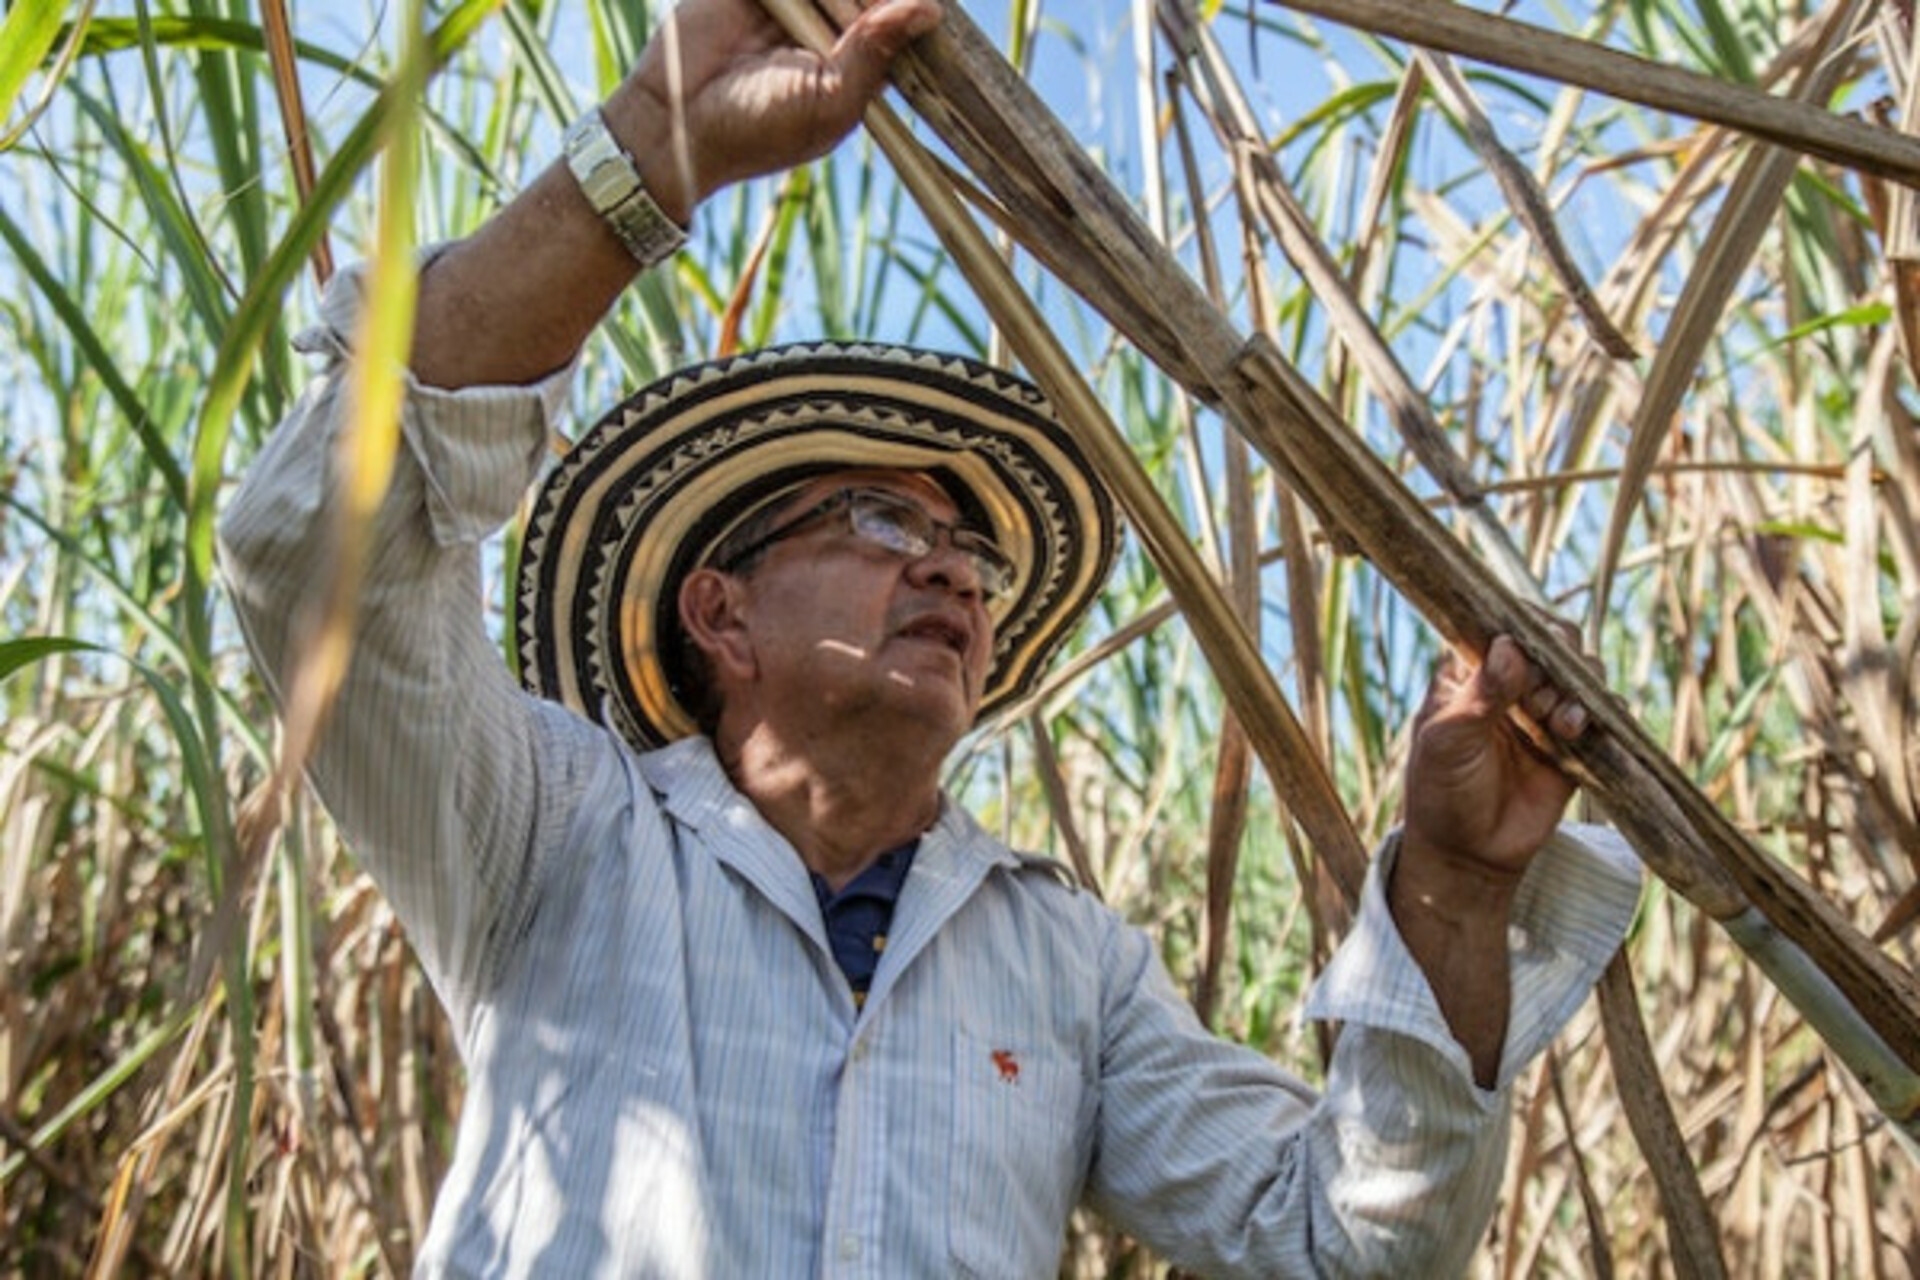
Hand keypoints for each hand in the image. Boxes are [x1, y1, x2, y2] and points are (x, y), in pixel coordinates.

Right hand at [615, 0, 942, 222]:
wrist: (674, 127)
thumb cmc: (756, 131)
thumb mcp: (828, 100)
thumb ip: (874, 52)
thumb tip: (929, 8)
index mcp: (855, 66)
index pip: (895, 19)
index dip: (906, 5)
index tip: (922, 1)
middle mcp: (825, 30)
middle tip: (839, 16)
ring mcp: (790, 6)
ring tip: (805, 29)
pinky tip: (783, 5)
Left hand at [1401, 630, 1593, 882]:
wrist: (1469, 855)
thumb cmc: (1442, 793)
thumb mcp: (1448, 742)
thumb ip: (1480, 694)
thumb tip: (1509, 644)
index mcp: (1467, 675)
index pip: (1502, 629)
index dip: (1522, 633)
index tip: (1527, 657)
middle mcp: (1507, 685)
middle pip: (1550, 643)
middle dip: (1556, 663)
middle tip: (1540, 701)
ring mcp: (1541, 711)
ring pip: (1579, 673)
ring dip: (1578, 690)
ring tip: (1562, 724)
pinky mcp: (1571, 743)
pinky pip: (1601, 713)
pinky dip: (1602, 714)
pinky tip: (1579, 731)